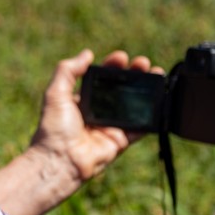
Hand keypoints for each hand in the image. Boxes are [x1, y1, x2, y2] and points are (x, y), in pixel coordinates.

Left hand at [29, 49, 161, 181]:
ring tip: (156, 74)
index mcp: (81, 100)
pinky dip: (151, 116)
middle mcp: (97, 112)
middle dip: (133, 75)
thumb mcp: (55, 93)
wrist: (60, 160)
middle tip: (143, 63)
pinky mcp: (120, 141)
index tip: (121, 57)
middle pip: (120, 90)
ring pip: (133, 105)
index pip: (101, 79)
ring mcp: (110, 127)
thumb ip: (68, 70)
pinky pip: (140, 128)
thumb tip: (87, 54)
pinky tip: (161, 99)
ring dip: (146, 91)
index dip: (112, 67)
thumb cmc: (53, 128)